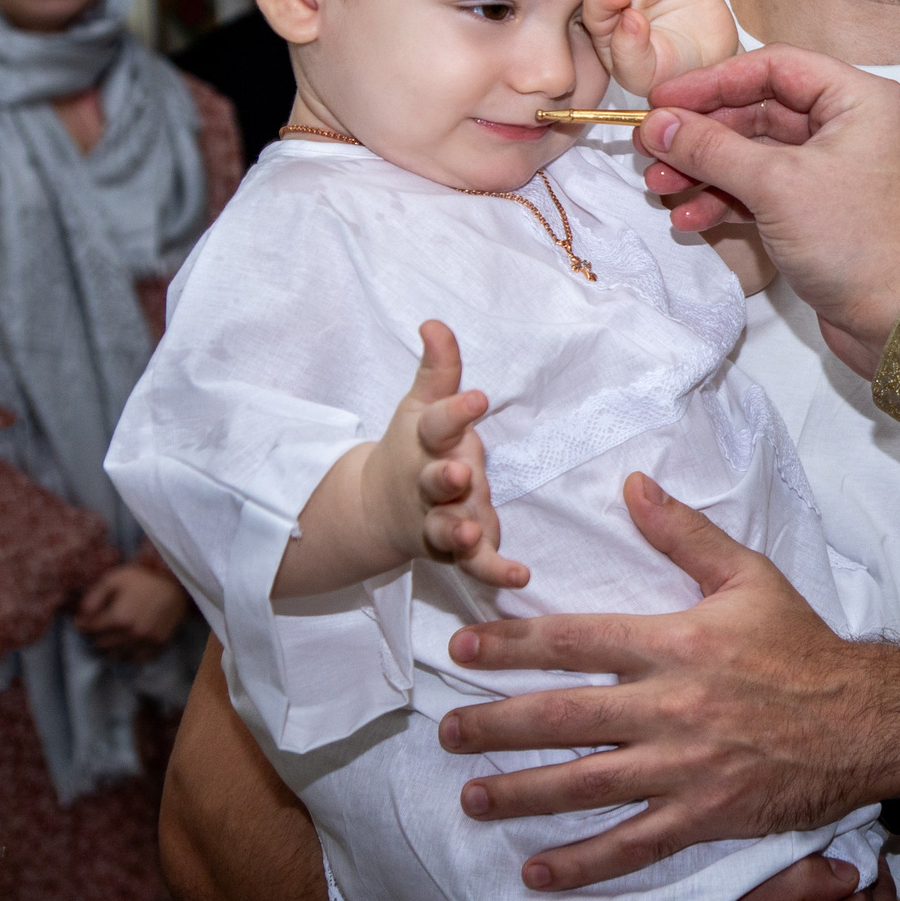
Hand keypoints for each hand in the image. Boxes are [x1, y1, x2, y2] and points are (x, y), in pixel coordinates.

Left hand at [74, 562, 188, 658]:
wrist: (178, 584)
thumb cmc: (143, 580)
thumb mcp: (114, 579)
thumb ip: (92, 597)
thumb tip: (80, 616)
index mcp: (119, 617)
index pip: (88, 630)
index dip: (82, 623)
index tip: (83, 619)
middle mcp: (132, 634)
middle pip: (99, 645)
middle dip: (94, 636)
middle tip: (98, 626)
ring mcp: (146, 642)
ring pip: (115, 655)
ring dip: (110, 647)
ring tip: (112, 635)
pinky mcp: (158, 646)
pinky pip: (136, 660)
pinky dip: (129, 654)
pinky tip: (128, 643)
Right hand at [369, 320, 527, 590]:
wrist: (379, 509)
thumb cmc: (415, 448)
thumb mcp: (424, 406)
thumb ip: (438, 369)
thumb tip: (435, 323)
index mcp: (427, 442)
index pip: (439, 424)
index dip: (456, 412)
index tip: (476, 398)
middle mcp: (431, 484)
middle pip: (436, 483)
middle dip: (445, 479)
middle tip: (460, 474)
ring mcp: (441, 520)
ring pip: (447, 530)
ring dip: (459, 533)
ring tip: (473, 533)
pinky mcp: (457, 551)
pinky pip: (475, 565)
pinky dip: (494, 572)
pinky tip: (520, 576)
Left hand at [440, 473, 899, 890]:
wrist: (869, 719)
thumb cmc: (807, 647)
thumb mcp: (751, 576)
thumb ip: (685, 534)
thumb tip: (632, 486)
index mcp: (678, 643)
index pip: (577, 641)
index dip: (513, 645)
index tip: (463, 649)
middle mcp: (672, 706)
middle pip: (564, 717)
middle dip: (496, 725)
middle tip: (448, 732)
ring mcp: (685, 767)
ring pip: (586, 784)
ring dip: (522, 793)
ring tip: (473, 797)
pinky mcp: (704, 815)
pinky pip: (633, 844)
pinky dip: (583, 862)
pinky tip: (538, 871)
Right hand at [637, 48, 899, 376]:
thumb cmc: (857, 242)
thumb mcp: (776, 185)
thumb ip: (711, 148)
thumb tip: (657, 124)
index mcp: (861, 100)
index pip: (775, 68)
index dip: (712, 81)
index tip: (661, 99)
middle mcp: (854, 127)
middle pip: (762, 111)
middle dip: (702, 134)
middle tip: (648, 148)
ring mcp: (839, 170)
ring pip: (759, 155)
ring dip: (707, 170)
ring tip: (660, 188)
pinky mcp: (825, 210)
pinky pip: (768, 190)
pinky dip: (730, 199)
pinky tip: (692, 218)